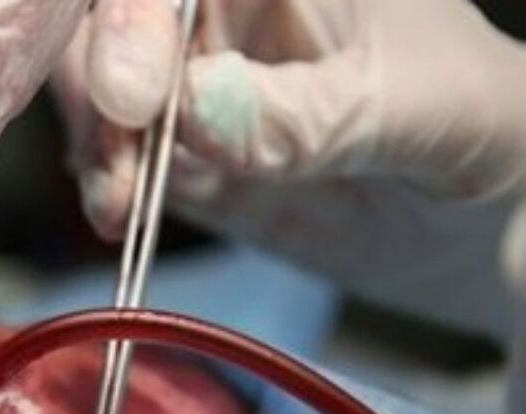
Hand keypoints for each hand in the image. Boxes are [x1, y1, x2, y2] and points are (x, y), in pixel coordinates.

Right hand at [57, 0, 525, 339]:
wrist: (478, 227)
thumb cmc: (482, 130)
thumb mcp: (423, 113)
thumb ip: (313, 114)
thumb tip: (197, 108)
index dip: (137, 18)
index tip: (137, 93)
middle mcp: (230, 14)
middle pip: (124, 25)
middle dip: (102, 84)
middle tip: (115, 157)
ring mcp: (200, 81)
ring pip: (105, 89)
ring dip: (97, 146)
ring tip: (119, 205)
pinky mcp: (182, 153)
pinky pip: (118, 156)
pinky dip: (106, 184)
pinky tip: (121, 213)